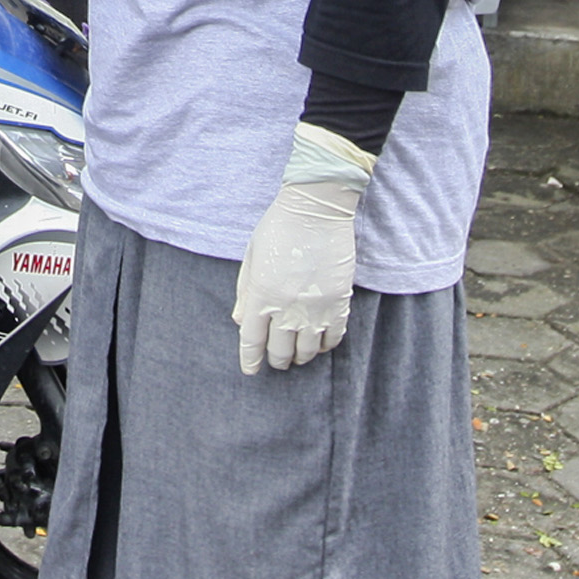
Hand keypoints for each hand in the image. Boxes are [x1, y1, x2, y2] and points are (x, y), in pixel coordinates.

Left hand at [234, 124, 372, 373]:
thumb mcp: (252, 256)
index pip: (252, 340)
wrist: (317, 208)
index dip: (251, 359)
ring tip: (299, 354)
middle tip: (278, 360)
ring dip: (301, 356)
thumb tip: (239, 321)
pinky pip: (334, 336)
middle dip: (277, 360)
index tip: (251, 370)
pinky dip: (326, 344)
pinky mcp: (339, 301)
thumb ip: (245, 291)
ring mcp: (315, 306)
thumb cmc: (279, 226)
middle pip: (280, 350)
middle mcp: (287, 306)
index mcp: (261, 294)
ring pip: (308, 350)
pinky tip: (321, 342)